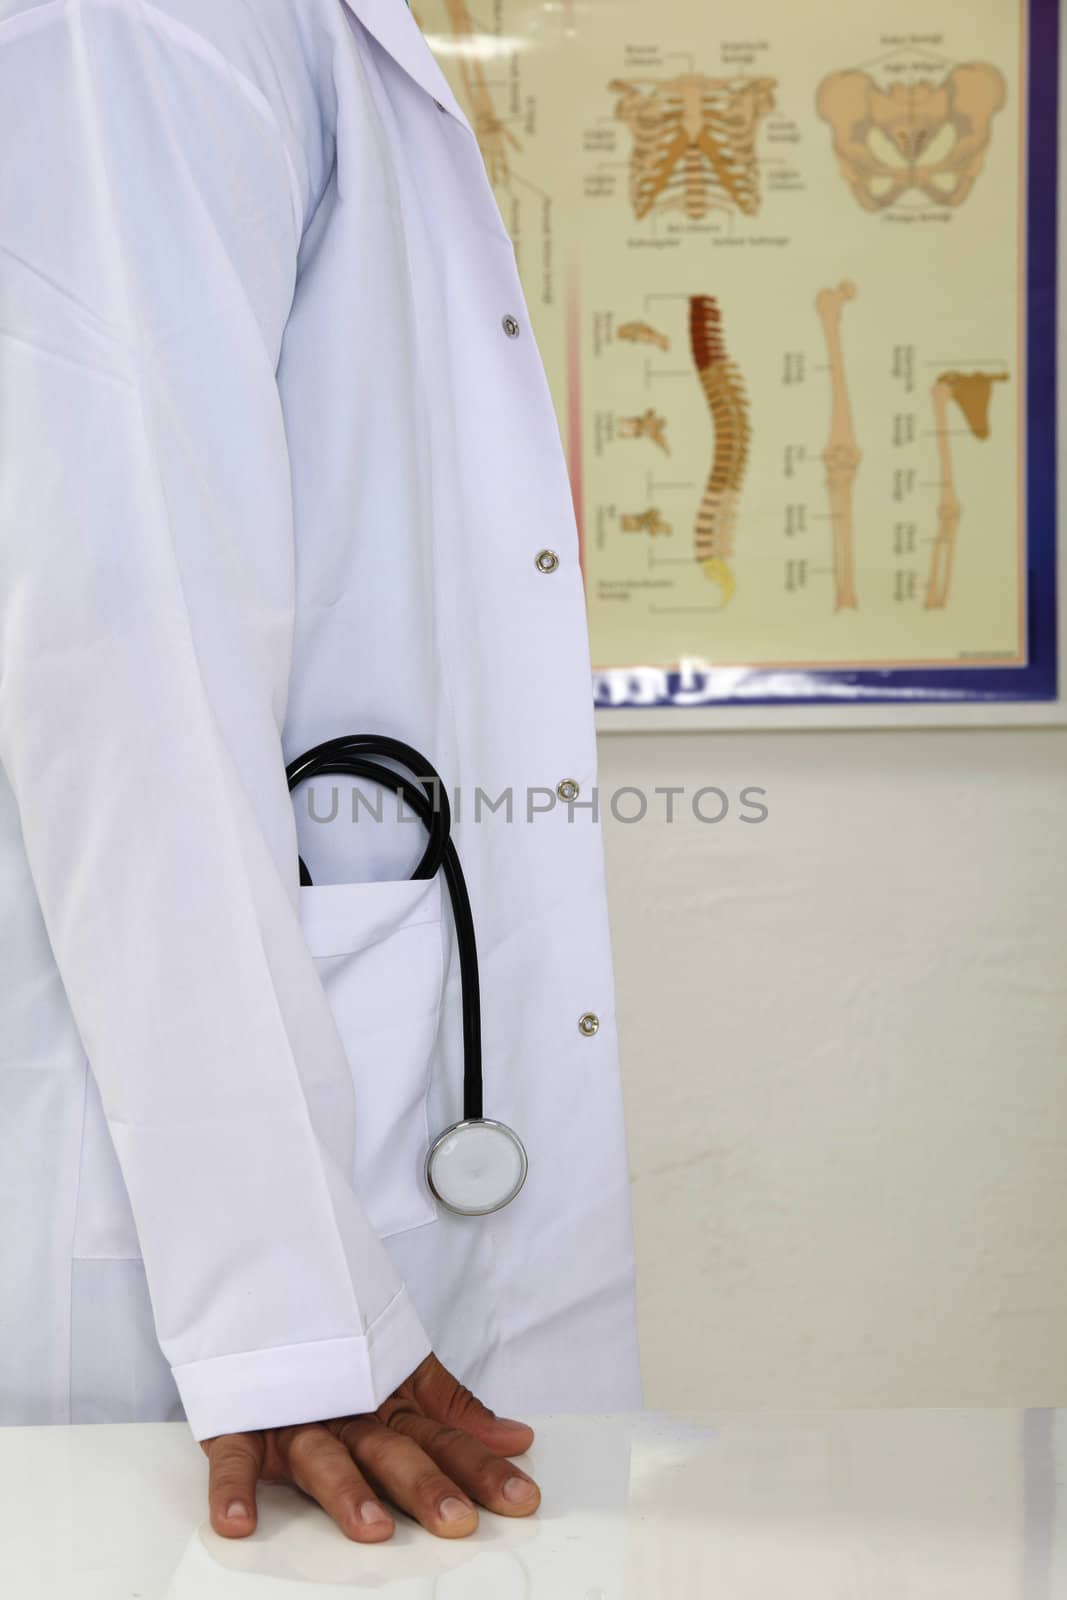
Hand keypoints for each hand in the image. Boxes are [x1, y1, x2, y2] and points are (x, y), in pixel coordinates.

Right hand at [199, 1352, 539, 1540]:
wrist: (264, 1290)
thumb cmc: (338, 1346)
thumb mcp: (403, 1373)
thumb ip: (455, 1410)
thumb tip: (517, 1438)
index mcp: (386, 1403)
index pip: (442, 1439)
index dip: (482, 1467)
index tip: (521, 1496)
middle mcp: (345, 1410)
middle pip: (389, 1450)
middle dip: (424, 1483)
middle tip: (456, 1517)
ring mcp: (293, 1415)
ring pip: (323, 1455)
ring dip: (345, 1491)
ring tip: (371, 1527)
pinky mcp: (240, 1420)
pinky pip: (233, 1455)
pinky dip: (232, 1486)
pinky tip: (238, 1521)